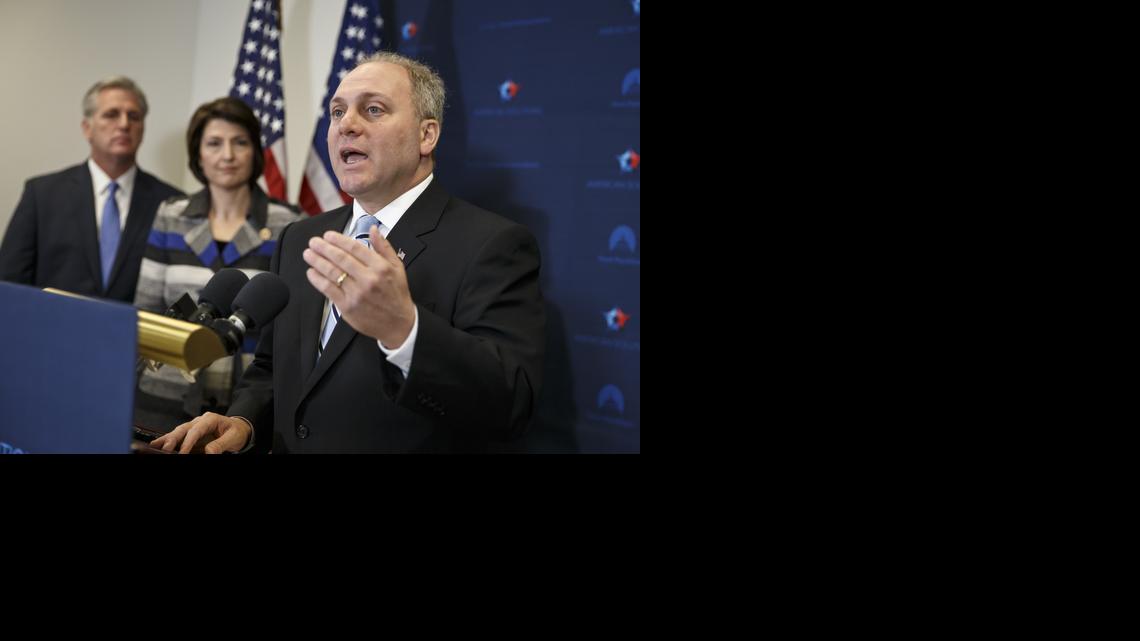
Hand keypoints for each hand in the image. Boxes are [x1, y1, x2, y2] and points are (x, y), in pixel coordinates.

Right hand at [150, 412, 251, 453]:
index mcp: (210, 419)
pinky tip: (158, 445)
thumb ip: (220, 444)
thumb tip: (208, 452)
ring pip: (177, 432)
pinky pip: (178, 437)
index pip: (196, 430)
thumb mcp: (233, 438)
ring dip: (167, 439)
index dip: (188, 442)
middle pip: (183, 429)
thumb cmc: (237, 432)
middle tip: (166, 449)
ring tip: (156, 446)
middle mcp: (199, 421)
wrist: (239, 429)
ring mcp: (194, 427)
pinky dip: (168, 441)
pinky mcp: (191, 434)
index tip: (183, 453)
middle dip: (173, 439)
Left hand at [303, 226, 415, 348]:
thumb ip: (384, 247)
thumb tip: (373, 229)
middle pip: (341, 258)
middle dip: (323, 248)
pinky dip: (317, 279)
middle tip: (313, 242)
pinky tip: (311, 272)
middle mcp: (368, 279)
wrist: (398, 324)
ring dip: (317, 261)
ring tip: (308, 254)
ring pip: (332, 273)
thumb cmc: (396, 294)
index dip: (338, 239)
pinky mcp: (347, 306)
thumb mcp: (397, 267)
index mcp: (380, 267)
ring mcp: (357, 293)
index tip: (328, 235)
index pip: (355, 248)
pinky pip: (328, 289)